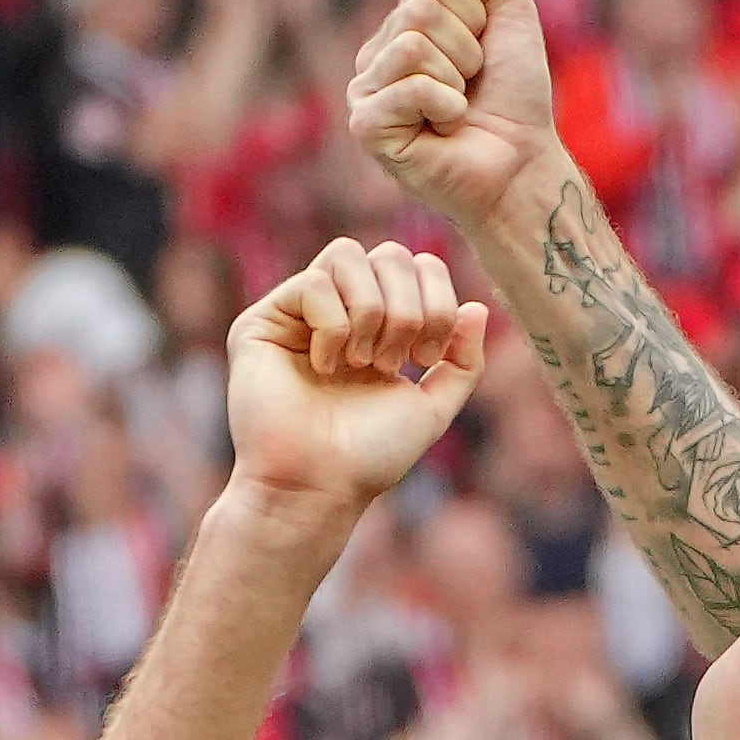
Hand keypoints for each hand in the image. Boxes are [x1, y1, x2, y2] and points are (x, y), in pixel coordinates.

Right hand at [227, 238, 490, 518]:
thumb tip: (477, 307)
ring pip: (347, 255)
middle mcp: (339, 310)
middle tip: (394, 362)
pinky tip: (326, 367)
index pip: (415, 265)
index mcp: (380, 325)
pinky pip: (313, 284)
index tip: (426, 355)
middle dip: (407, 308)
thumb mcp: (433, 406)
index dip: (435, 296)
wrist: (320, 486)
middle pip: (387, 253)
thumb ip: (461, 361)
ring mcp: (299, 312)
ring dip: (371, 313)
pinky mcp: (263, 320)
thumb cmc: (371, 454)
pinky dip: (334, 326)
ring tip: (363, 363)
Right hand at [348, 0, 565, 232]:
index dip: (472, 18)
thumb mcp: (507, 16)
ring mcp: (366, 92)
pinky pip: (408, 83)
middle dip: (467, 50)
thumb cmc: (515, 98)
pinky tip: (446, 128)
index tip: (482, 54)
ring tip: (461, 108)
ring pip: (414, 45)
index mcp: (402, 29)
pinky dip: (444, 104)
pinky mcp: (366, 126)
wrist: (524, 162)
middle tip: (473, 87)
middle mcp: (376, 56)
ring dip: (457, 78)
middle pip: (419, 12)